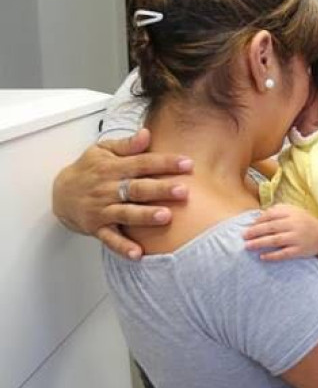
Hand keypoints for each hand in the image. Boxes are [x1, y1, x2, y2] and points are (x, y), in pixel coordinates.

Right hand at [52, 128, 192, 258]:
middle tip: (183, 190)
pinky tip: (138, 254)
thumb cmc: (89, 169)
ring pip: (126, 213)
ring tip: (166, 216)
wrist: (60, 193)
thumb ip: (127, 144)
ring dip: (146, 216)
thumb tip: (147, 134)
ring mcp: (102, 209)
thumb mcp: (103, 150)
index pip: (143, 163)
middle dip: (160, 189)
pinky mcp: (97, 227)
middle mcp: (108, 189)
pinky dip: (123, 247)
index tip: (188, 164)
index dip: (165, 163)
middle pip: (137, 188)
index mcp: (113, 167)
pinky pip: (111, 239)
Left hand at [244, 203, 317, 260]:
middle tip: (243, 236)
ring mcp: (297, 238)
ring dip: (260, 243)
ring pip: (275, 241)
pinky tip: (262, 257)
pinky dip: (272, 256)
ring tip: (248, 246)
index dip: (259, 220)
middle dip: (255, 232)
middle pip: (271, 227)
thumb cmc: (303, 222)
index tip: (249, 226)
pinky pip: (284, 254)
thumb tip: (259, 216)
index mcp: (292, 214)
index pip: (272, 215)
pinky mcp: (299, 250)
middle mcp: (294, 225)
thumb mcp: (294, 211)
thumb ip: (278, 210)